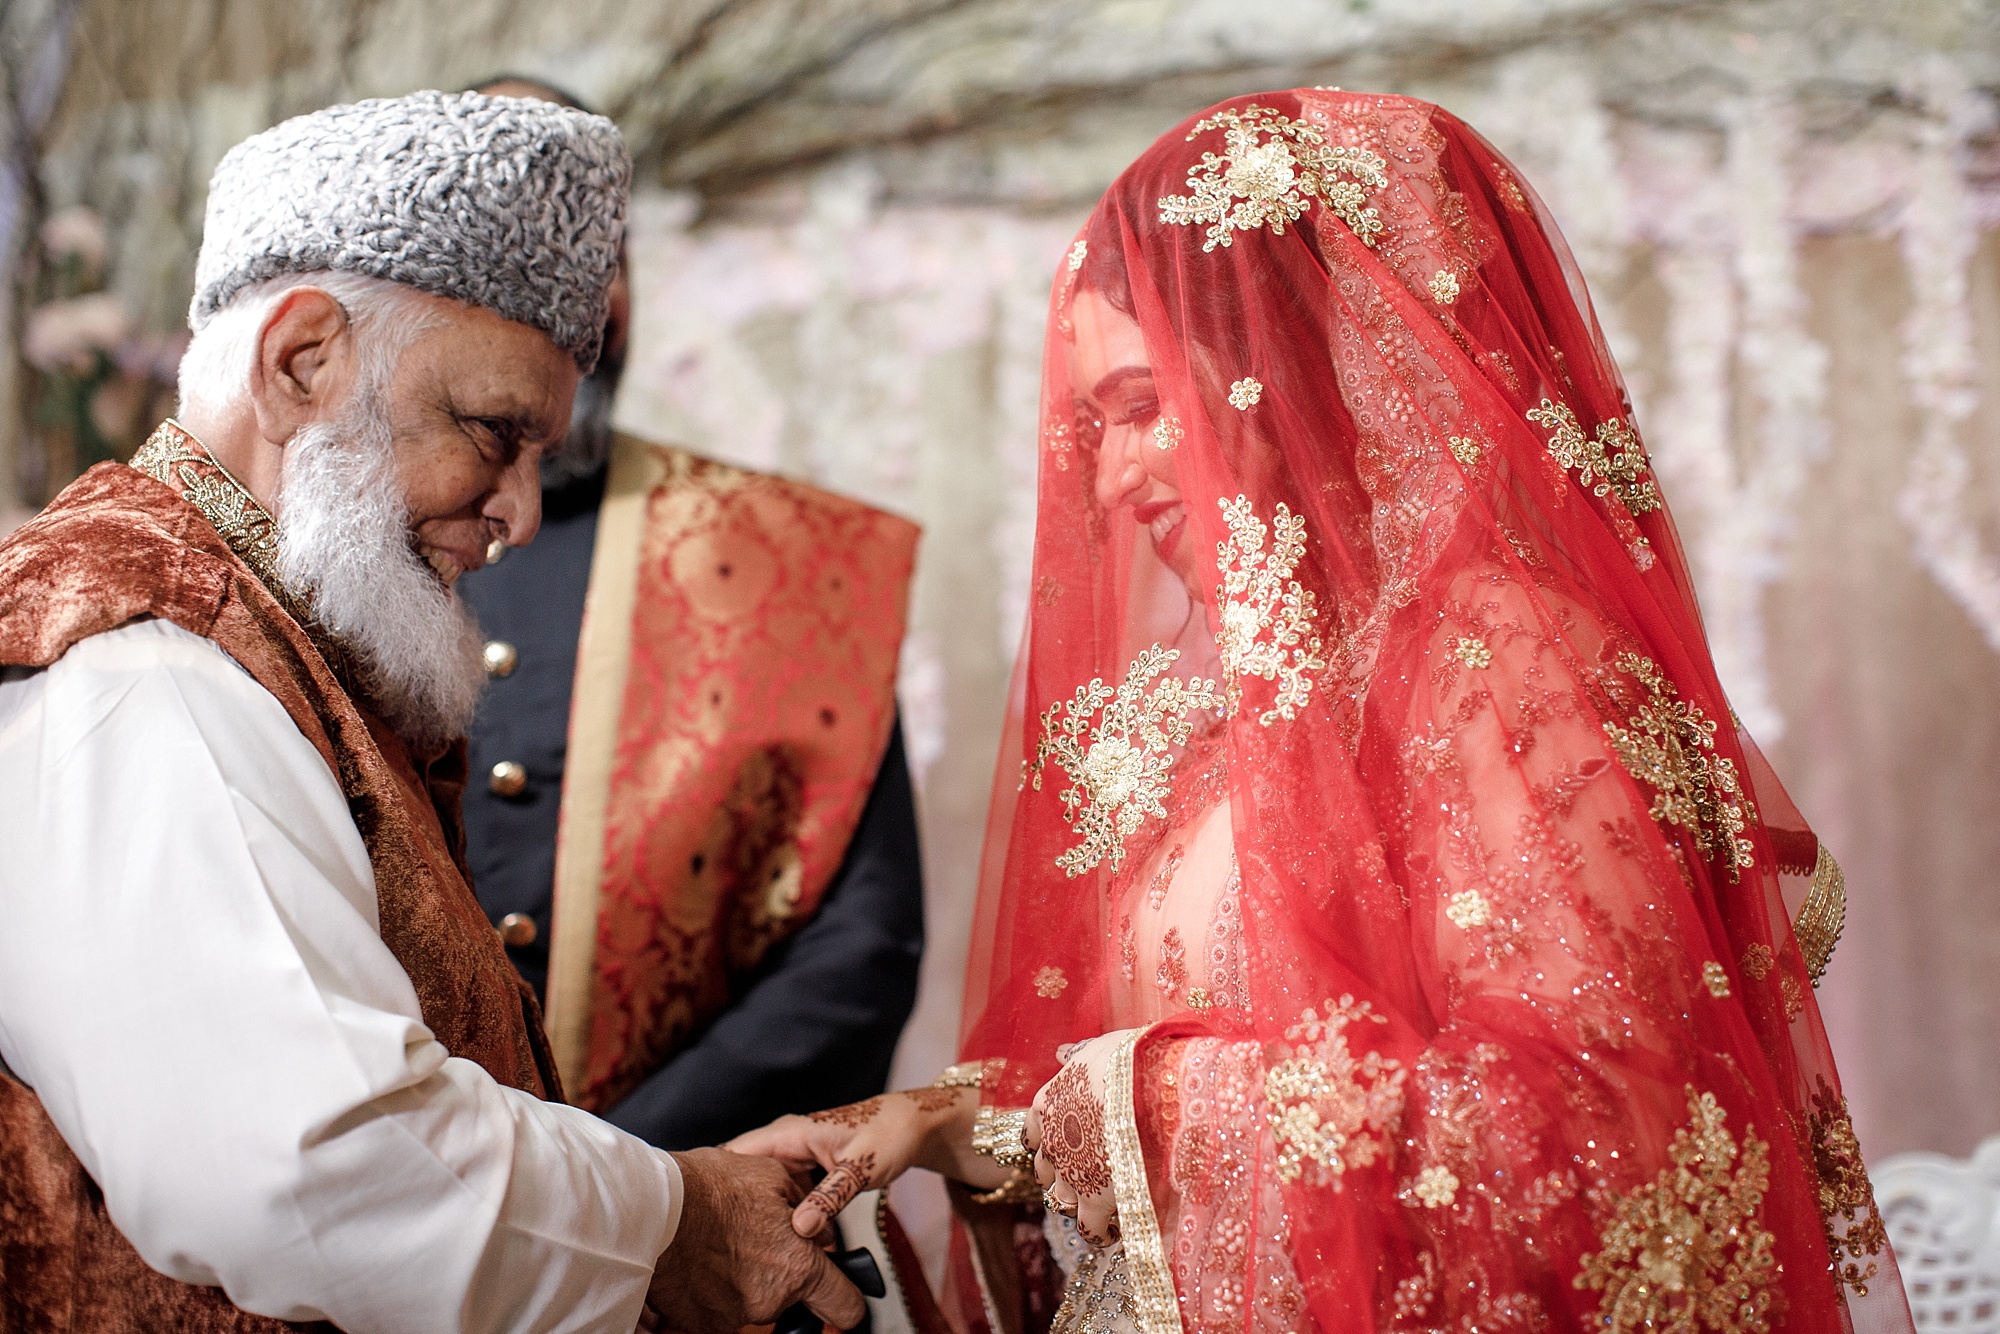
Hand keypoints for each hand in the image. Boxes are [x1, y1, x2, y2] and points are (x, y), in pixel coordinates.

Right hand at [641, 1147, 866, 1333]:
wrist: (649, 1208)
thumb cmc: (705, 1188)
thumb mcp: (771, 1175)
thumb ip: (803, 1204)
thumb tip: (815, 1222)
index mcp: (798, 1265)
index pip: (844, 1306)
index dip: (847, 1301)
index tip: (843, 1300)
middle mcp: (770, 1299)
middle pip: (790, 1297)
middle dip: (778, 1273)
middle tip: (751, 1243)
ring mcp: (734, 1317)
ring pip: (752, 1302)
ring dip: (742, 1280)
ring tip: (717, 1246)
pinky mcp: (700, 1324)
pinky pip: (717, 1311)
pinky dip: (712, 1292)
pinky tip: (699, 1262)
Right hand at [727, 1086, 999, 1236]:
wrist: (914, 1126)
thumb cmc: (890, 1134)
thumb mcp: (860, 1167)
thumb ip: (830, 1196)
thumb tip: (800, 1230)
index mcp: (789, 1133)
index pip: (736, 1153)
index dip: (719, 1180)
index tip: (708, 1214)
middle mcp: (785, 1143)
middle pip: (746, 1177)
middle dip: (741, 1207)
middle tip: (738, 1243)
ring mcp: (794, 1158)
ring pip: (766, 1191)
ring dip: (766, 1216)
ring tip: (760, 1246)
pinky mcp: (806, 1173)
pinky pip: (785, 1197)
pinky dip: (787, 1217)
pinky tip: (791, 1241)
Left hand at [1025, 1031, 1130, 1248]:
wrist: (1155, 1090)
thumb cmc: (1131, 1062)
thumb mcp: (1098, 1049)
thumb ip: (1077, 1056)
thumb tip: (1061, 1053)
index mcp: (1046, 1104)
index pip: (1032, 1134)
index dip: (1048, 1141)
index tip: (1068, 1142)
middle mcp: (1050, 1143)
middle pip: (1045, 1171)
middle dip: (1063, 1175)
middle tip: (1090, 1174)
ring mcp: (1070, 1175)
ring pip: (1061, 1202)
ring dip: (1080, 1204)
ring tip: (1107, 1203)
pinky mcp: (1095, 1202)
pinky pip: (1090, 1228)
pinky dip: (1101, 1230)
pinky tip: (1118, 1225)